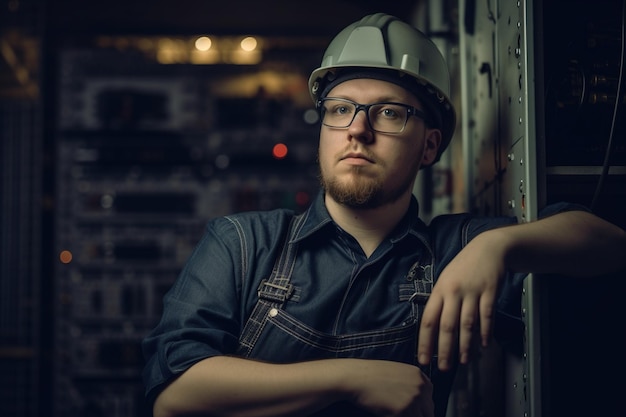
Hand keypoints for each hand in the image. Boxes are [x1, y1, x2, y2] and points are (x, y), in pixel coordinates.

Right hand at [346, 359, 432, 416]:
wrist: (356, 377)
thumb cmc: (371, 375)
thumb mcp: (397, 374)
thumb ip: (412, 387)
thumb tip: (418, 406)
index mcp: (421, 377)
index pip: (430, 402)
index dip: (421, 411)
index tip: (411, 412)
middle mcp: (421, 388)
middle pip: (428, 413)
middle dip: (415, 415)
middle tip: (399, 413)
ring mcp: (414, 399)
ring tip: (392, 413)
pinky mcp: (404, 411)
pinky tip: (387, 414)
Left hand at [416, 230, 506, 370]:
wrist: (488, 248)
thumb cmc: (464, 267)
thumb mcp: (446, 280)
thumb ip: (440, 301)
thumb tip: (433, 328)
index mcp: (439, 290)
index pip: (428, 319)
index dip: (425, 341)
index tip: (423, 358)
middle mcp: (453, 292)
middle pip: (446, 325)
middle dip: (444, 349)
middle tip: (443, 367)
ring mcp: (472, 291)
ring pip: (467, 324)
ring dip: (465, 345)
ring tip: (463, 360)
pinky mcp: (489, 291)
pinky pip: (486, 315)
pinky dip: (485, 331)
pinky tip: (484, 344)